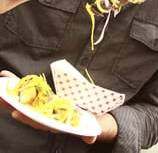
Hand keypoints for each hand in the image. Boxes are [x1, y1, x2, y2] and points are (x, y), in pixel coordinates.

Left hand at [0, 71, 117, 143]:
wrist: (87, 119)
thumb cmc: (87, 124)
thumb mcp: (90, 128)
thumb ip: (89, 132)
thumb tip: (92, 139)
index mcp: (53, 123)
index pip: (39, 122)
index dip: (28, 118)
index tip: (17, 113)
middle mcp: (45, 115)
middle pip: (26, 110)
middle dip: (12, 104)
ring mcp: (42, 106)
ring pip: (24, 99)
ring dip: (12, 90)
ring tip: (2, 80)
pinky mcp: (43, 97)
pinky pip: (28, 90)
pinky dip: (17, 83)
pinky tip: (7, 76)